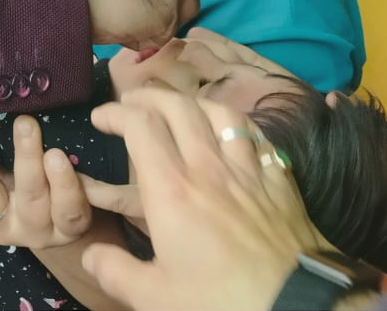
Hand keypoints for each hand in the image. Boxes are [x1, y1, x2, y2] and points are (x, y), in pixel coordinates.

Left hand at [0, 115, 93, 249]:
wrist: (39, 225)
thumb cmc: (64, 193)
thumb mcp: (84, 187)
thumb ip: (80, 169)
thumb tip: (70, 130)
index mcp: (67, 225)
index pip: (68, 210)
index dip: (63, 184)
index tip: (56, 154)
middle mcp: (32, 231)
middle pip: (29, 200)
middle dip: (26, 160)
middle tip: (25, 123)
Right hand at [79, 90, 325, 310]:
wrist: (296, 307)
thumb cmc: (221, 302)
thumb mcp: (156, 297)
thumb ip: (116, 271)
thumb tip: (89, 254)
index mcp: (171, 191)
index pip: (140, 126)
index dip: (116, 112)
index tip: (100, 118)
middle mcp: (208, 168)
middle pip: (178, 107)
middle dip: (149, 97)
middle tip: (132, 103)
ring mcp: (248, 171)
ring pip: (220, 113)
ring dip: (193, 103)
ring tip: (180, 108)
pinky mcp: (279, 181)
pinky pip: (257, 136)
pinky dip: (237, 125)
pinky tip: (231, 131)